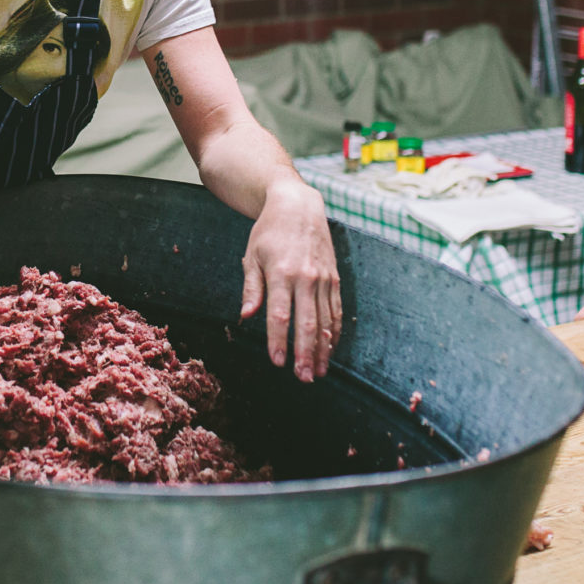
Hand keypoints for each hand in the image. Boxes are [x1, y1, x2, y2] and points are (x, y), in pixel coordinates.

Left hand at [239, 182, 341, 382]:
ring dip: (322, 349)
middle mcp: (305, 277)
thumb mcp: (252, 256)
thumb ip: (252, 288)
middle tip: (304, 378)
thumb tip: (247, 316)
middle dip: (305, 353)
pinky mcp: (334, 278)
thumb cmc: (268, 232)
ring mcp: (323, 279)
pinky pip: (336, 310)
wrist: (299, 205)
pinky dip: (334, 332)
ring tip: (318, 372)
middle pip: (307, 322)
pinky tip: (330, 349)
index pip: (280, 314)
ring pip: (326, 320)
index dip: (280, 340)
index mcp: (281, 273)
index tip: (278, 362)